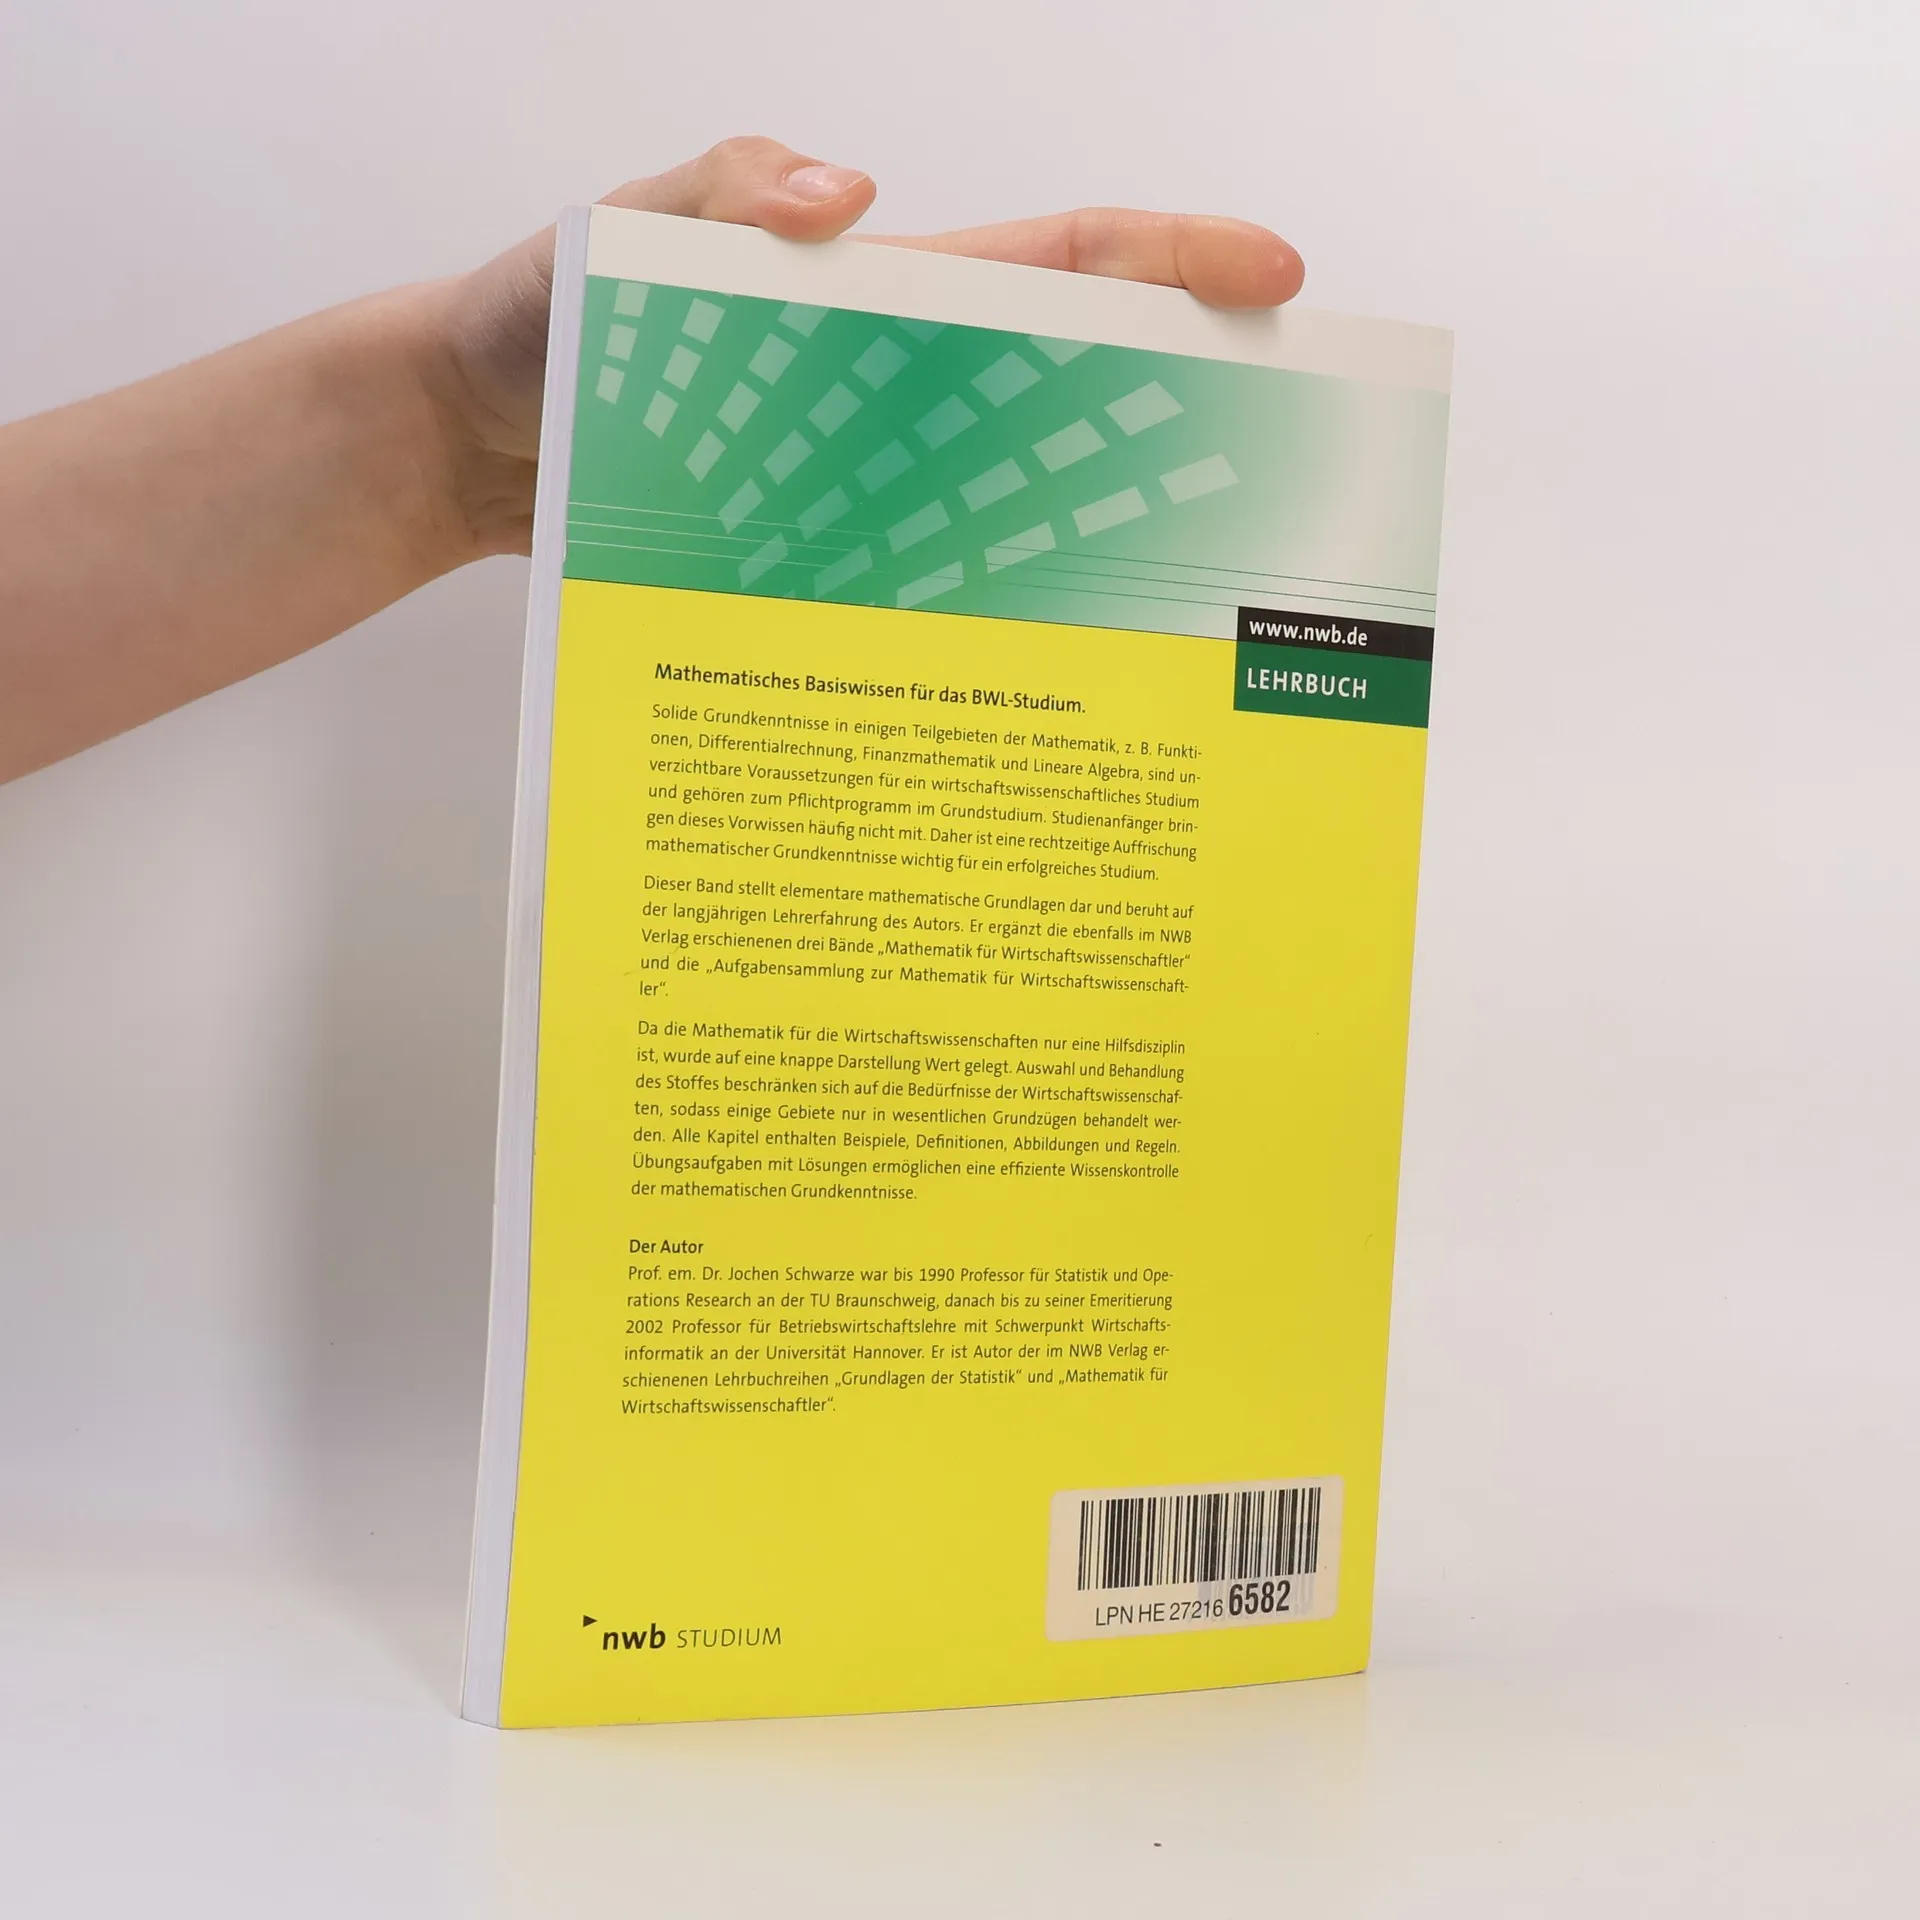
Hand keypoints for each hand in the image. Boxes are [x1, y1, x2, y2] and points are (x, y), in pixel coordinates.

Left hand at [428, 135, 1304, 559]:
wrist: (461, 449)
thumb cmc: (531, 326)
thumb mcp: (613, 238)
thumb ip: (713, 197)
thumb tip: (843, 203)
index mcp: (879, 303)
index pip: (1057, 264)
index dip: (1173, 259)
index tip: (1280, 280)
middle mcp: (894, 401)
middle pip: (1069, 401)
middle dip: (1181, 426)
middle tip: (1272, 487)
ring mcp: (863, 489)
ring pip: (1008, 512)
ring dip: (1090, 551)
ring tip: (1173, 621)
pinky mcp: (819, 562)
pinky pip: (918, 583)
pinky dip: (975, 620)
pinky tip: (1013, 684)